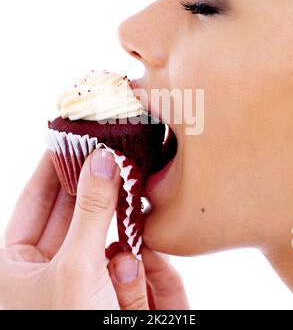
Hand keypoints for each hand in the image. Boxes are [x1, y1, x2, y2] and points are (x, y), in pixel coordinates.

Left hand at [0, 149, 188, 309]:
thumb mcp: (75, 269)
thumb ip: (91, 211)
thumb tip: (101, 159)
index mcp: (15, 263)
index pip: (36, 198)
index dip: (53, 164)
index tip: (71, 135)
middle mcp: (45, 269)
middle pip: (73, 212)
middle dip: (94, 189)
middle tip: (111, 155)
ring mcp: (81, 280)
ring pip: (105, 236)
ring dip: (120, 236)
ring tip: (126, 240)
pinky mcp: (110, 293)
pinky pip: (126, 261)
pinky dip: (136, 262)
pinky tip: (140, 268)